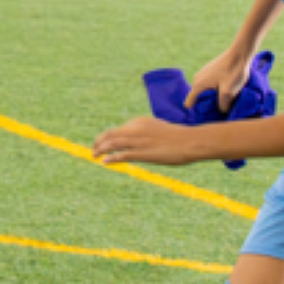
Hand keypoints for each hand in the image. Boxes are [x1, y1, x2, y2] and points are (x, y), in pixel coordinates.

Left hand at [93, 116, 209, 166]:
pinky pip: (123, 155)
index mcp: (139, 122)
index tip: (101, 145)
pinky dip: (112, 158)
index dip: (106, 138)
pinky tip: (104, 161)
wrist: (190, 141)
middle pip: (110, 134)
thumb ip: (144, 134)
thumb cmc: (177, 138)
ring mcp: (140, 141)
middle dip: (99, 142)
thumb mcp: (157, 130)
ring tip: (94, 156)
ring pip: (113, 144)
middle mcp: (136, 129)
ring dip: (101, 150)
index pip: (117, 130)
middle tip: (93, 151)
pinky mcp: (145, 153)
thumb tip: (135, 145)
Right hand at [191, 47, 253, 114]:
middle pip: (198, 98)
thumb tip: (222, 111)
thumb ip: (222, 105)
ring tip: (225, 102)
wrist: (240, 53)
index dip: (196, 112)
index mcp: (198, 85)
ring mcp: (203, 73)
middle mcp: (197, 79)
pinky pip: (209, 84)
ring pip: (205, 91)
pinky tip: (226, 90)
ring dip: (213, 97)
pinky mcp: (211, 70)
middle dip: (207, 105)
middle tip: (219, 110)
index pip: (189, 103)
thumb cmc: (233, 72)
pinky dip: (215, 89)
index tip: (205, 118)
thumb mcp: (228, 92)